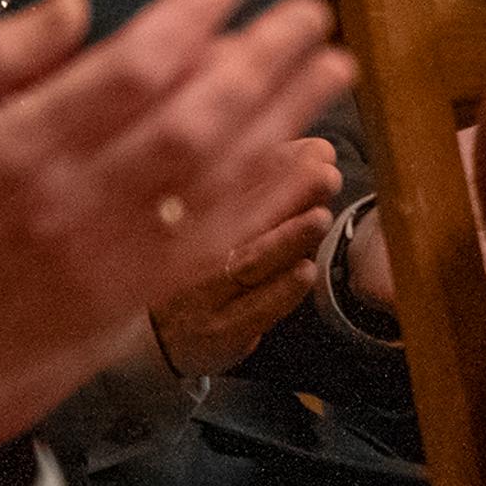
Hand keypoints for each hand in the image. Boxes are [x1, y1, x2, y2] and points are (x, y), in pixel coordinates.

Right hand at [0, 0, 355, 451]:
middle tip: (307, 13)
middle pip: (196, 116)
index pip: (131, 67)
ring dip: (284, 118)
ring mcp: (109, 254)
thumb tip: (62, 12)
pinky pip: (216, 240)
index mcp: (13, 153)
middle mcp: (73, 203)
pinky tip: (301, 159)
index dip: (196, 13)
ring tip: (329, 68)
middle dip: (263, 58)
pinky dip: (266, 197)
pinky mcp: (129, 295)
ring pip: (220, 176)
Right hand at [148, 136, 340, 375]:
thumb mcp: (223, 219)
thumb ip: (268, 182)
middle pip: (239, 218)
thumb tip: (319, 149)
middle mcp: (190, 250)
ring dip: (286, 239)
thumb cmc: (203, 264)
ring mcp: (204, 293)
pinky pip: (253, 310)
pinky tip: (305, 270)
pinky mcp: (222, 330)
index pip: (230, 183)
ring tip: (320, 217)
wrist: (160, 336)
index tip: (316, 150)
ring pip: (247, 263)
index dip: (275, 164)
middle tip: (326, 174)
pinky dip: (281, 290)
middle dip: (287, 193)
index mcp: (190, 214)